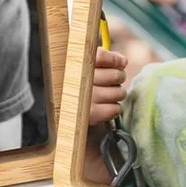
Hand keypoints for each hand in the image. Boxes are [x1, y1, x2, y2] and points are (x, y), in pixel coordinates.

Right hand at [84, 48, 128, 183]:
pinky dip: (114, 110)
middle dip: (119, 79)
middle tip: (113, 83)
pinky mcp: (91, 115)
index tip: (121, 62)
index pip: (100, 55)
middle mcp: (78, 82)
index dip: (115, 59)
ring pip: (118, 92)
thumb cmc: (77, 97)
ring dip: (117, 95)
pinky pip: (115, 108)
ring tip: (108, 97)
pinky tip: (106, 110)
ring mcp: (85, 99)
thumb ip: (101, 63)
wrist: (64, 131)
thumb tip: (121, 60)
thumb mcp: (84, 76)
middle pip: (115, 75)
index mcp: (74, 68)